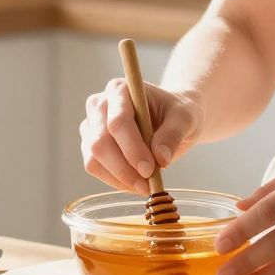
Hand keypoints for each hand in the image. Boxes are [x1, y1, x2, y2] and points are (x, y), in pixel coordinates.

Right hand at [80, 79, 202, 193]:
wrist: (170, 119)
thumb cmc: (176, 113)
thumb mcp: (185, 118)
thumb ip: (173, 134)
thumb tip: (160, 158)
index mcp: (119, 89)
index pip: (118, 121)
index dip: (132, 148)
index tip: (149, 169)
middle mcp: (99, 105)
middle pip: (100, 142)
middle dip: (124, 168)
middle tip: (148, 184)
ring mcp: (91, 126)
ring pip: (94, 159)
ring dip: (119, 178)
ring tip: (145, 185)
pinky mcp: (89, 145)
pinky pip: (94, 168)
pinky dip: (115, 181)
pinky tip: (135, 183)